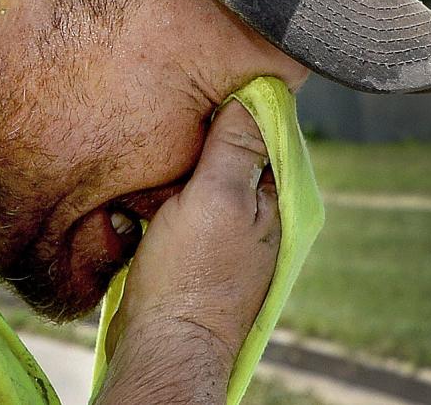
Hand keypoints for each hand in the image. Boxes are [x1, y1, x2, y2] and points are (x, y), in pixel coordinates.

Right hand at [95, 100, 280, 403]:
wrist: (163, 346)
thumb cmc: (191, 277)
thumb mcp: (215, 199)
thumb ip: (236, 149)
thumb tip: (257, 93)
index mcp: (277, 199)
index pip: (267, 131)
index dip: (238, 104)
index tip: (203, 83)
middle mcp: (259, 213)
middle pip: (236, 150)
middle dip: (208, 131)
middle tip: (175, 108)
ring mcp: (229, 231)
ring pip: (208, 174)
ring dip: (186, 159)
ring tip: (160, 141)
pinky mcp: (199, 246)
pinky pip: (188, 199)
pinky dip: (173, 187)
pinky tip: (153, 181)